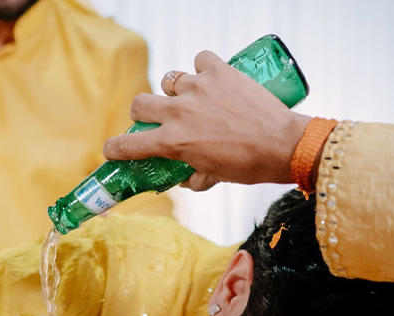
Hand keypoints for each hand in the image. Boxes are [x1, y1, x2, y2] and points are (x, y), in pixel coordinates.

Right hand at [102, 50, 312, 186]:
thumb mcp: (213, 178)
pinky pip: (199, 60)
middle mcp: (179, 112)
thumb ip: (193, 177)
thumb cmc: (248, 166)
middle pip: (139, 103)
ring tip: (195, 98)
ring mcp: (197, 88)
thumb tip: (184, 177)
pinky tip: (213, 78)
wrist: (282, 144)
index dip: (114, 148)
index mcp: (173, 142)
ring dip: (177, 91)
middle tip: (155, 117)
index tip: (111, 150)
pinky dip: (203, 68)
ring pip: (170, 80)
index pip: (129, 145)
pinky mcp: (217, 70)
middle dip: (142, 112)